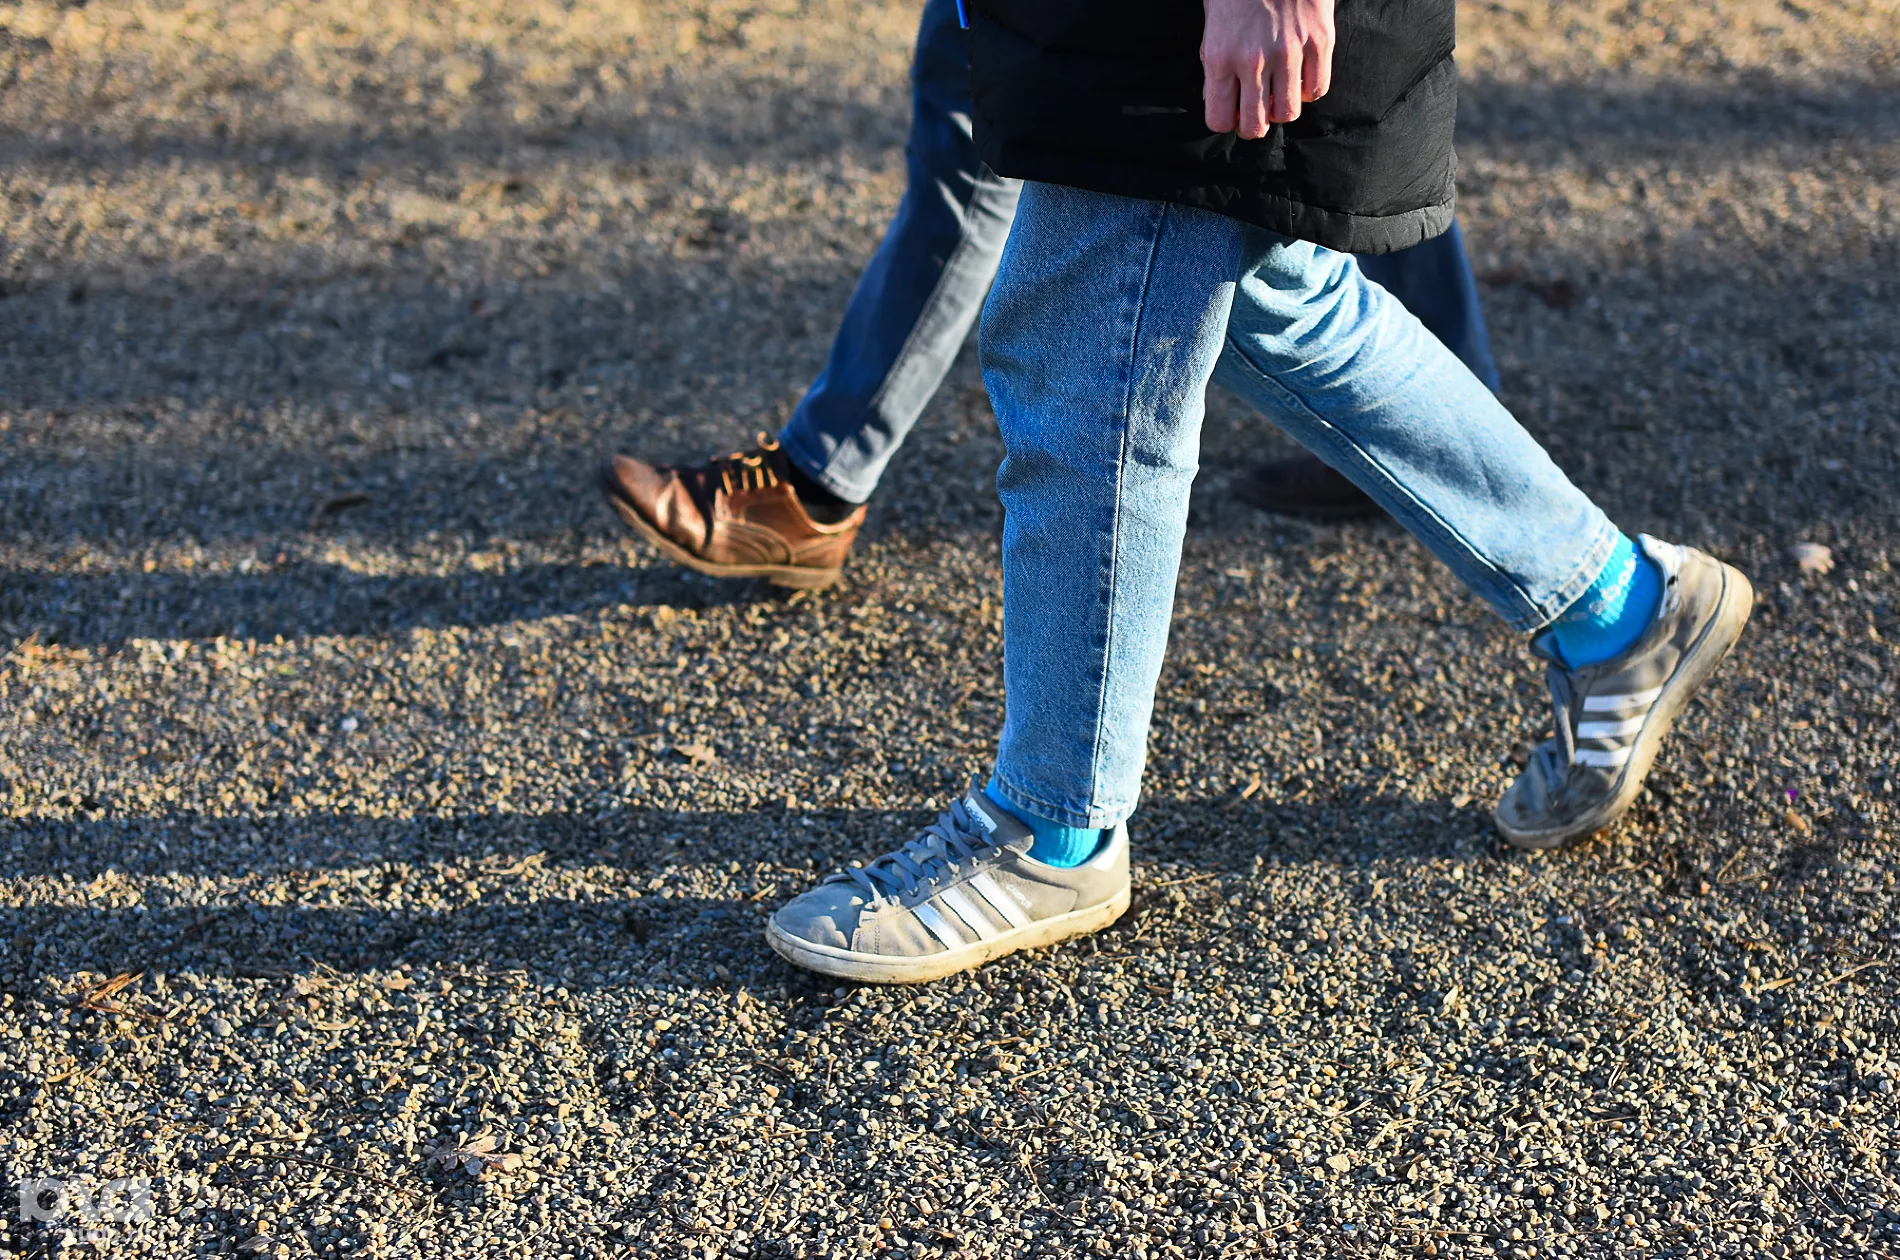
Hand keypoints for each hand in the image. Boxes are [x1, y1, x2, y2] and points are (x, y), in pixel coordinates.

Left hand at [1201, 0, 1334, 138]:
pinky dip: (1308, 90)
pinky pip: (1317, 89)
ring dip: (1281, 108)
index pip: (1218, 120)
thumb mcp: (1212, 21)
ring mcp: (1289, 52)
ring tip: (1279, 91)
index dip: (1225, 122)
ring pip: (1288, 113)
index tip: (1231, 112)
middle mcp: (1253, 60)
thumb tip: (1218, 100)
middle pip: (1255, 125)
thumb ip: (1214, 62)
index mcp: (1220, 57)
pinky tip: (1300, 77)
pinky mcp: (1319, 41)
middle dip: (1253, 124)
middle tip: (1257, 111)